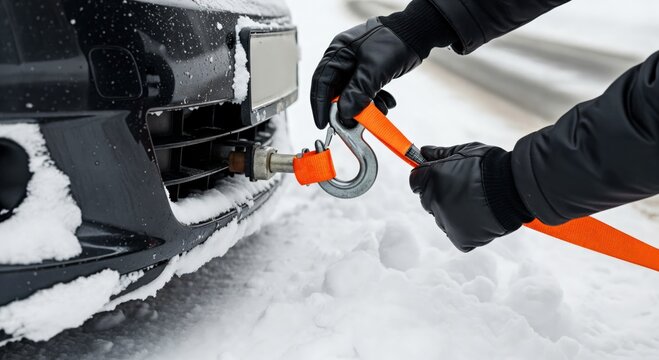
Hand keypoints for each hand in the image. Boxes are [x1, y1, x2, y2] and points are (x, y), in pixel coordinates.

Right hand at [310, 0, 457, 128]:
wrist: (417, 32)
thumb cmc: (394, 40)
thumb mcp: (374, 68)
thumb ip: (358, 91)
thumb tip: (346, 112)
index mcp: (338, 52)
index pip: (322, 82)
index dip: (320, 104)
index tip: (322, 123)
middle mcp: (345, 59)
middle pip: (337, 90)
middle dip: (346, 108)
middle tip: (351, 124)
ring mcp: (358, 66)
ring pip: (353, 94)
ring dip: (364, 107)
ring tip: (377, 113)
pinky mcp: (370, 73)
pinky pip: (367, 92)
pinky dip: (376, 101)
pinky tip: (387, 103)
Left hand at [409, 143, 532, 251]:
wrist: (515, 187)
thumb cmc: (491, 165)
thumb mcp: (464, 151)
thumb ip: (440, 154)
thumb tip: (423, 151)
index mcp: (431, 178)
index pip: (415, 181)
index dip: (427, 177)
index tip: (439, 176)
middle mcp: (433, 201)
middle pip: (428, 200)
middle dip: (440, 194)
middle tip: (464, 189)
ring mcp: (445, 221)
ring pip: (442, 218)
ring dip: (452, 212)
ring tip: (476, 202)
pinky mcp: (460, 238)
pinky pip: (456, 234)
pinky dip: (466, 229)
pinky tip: (479, 216)